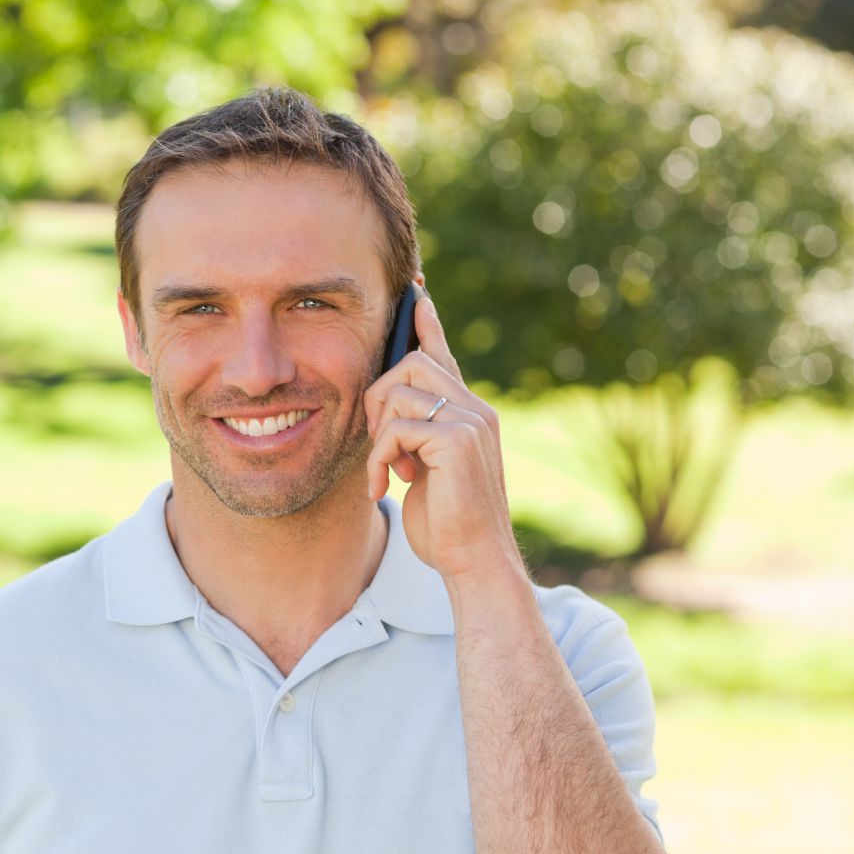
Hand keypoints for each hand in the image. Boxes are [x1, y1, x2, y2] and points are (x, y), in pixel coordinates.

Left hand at [363, 295, 521, 581]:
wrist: (474, 561)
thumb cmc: (446, 522)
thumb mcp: (426, 469)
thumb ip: (417, 435)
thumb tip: (389, 412)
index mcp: (471, 413)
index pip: (444, 355)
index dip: (427, 323)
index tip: (416, 292)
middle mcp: (477, 409)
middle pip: (414, 361)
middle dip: (379, 395)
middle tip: (376, 441)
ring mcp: (472, 422)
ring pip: (401, 390)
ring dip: (377, 434)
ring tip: (385, 470)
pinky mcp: (458, 441)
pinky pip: (397, 427)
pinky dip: (378, 458)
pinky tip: (384, 486)